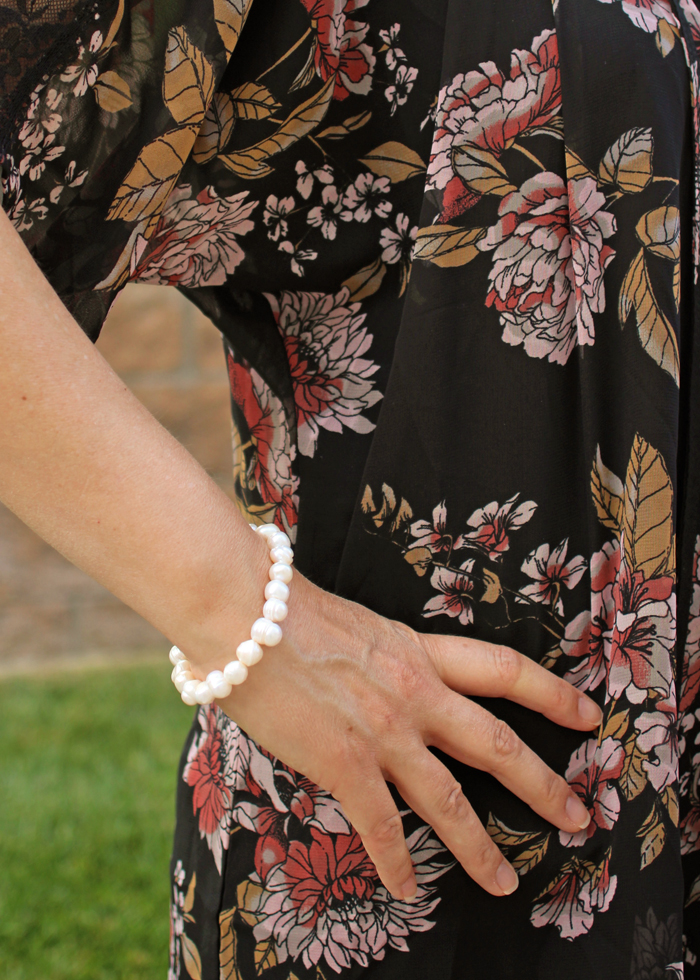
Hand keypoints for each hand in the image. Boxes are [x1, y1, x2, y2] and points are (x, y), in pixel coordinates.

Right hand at [203, 572, 600, 902]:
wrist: (244, 610)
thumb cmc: (285, 606)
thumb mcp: (355, 624)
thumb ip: (379, 653)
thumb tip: (379, 673)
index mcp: (418, 651)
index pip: (503, 670)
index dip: (552, 694)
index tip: (586, 714)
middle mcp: (415, 692)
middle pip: (497, 744)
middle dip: (543, 784)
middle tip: (576, 815)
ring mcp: (384, 731)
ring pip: (450, 800)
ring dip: (480, 848)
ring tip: (504, 882)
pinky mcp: (345, 762)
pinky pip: (382, 827)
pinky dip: (397, 865)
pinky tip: (406, 891)